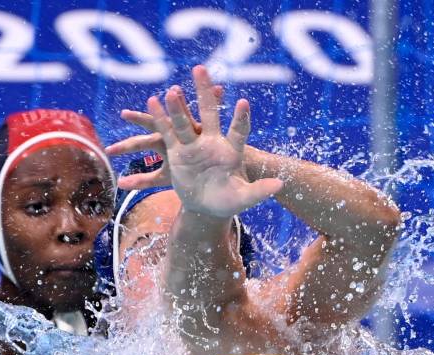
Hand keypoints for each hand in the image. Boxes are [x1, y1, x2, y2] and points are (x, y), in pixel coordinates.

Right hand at [108, 65, 281, 216]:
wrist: (206, 207)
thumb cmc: (228, 201)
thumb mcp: (243, 198)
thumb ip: (259, 191)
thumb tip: (280, 184)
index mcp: (231, 151)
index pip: (238, 130)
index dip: (240, 118)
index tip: (242, 102)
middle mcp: (212, 142)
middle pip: (209, 113)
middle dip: (204, 92)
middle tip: (200, 70)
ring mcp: (194, 145)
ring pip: (184, 122)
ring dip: (178, 107)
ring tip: (172, 91)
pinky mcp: (177, 152)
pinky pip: (168, 132)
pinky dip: (161, 118)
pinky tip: (153, 101)